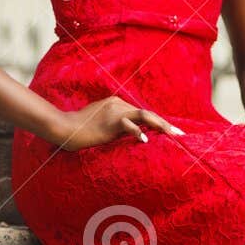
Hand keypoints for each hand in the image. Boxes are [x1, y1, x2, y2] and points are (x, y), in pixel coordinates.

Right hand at [50, 96, 184, 150]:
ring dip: (160, 125)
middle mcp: (118, 104)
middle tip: (180, 135)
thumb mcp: (102, 123)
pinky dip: (138, 132)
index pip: (142, 113)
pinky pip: (128, 125)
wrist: (64, 128)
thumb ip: (117, 125)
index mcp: (117, 103)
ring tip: (172, 135)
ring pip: (143, 115)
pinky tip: (145, 141)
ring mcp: (114, 111)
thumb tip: (132, 134)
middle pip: (147, 113)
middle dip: (165, 124)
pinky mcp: (109, 121)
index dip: (158, 122)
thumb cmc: (80, 129)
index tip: (171, 132)